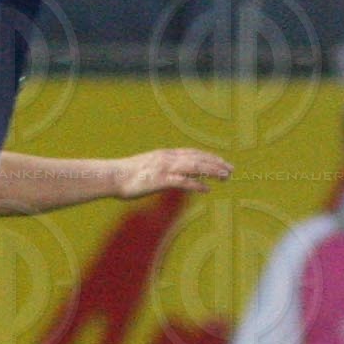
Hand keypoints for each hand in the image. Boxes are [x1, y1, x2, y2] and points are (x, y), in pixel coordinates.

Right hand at [110, 148, 232, 197]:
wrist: (113, 176)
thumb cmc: (126, 175)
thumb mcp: (147, 167)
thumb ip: (160, 169)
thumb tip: (169, 175)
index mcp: (165, 154)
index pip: (192, 153)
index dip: (208, 157)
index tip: (221, 161)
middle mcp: (168, 158)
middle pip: (198, 158)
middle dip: (216, 163)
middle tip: (231, 169)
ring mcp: (165, 168)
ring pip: (195, 167)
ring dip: (212, 171)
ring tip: (226, 176)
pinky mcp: (161, 180)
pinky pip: (183, 182)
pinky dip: (197, 185)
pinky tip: (207, 189)